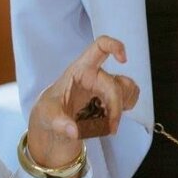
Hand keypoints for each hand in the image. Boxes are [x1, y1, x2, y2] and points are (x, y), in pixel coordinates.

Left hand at [26, 35, 139, 168]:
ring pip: (127, 88)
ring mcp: (105, 86)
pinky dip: (127, 106)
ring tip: (109, 123)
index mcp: (80, 69)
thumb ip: (59, 123)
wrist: (53, 122)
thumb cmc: (49, 110)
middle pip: (114, 84)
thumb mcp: (46, 115)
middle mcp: (96, 74)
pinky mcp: (111, 97)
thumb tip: (74, 131)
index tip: (123, 60)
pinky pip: (130, 95)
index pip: (100, 46)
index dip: (114, 46)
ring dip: (122, 106)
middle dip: (115, 108)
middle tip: (110, 127)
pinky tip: (114, 117)